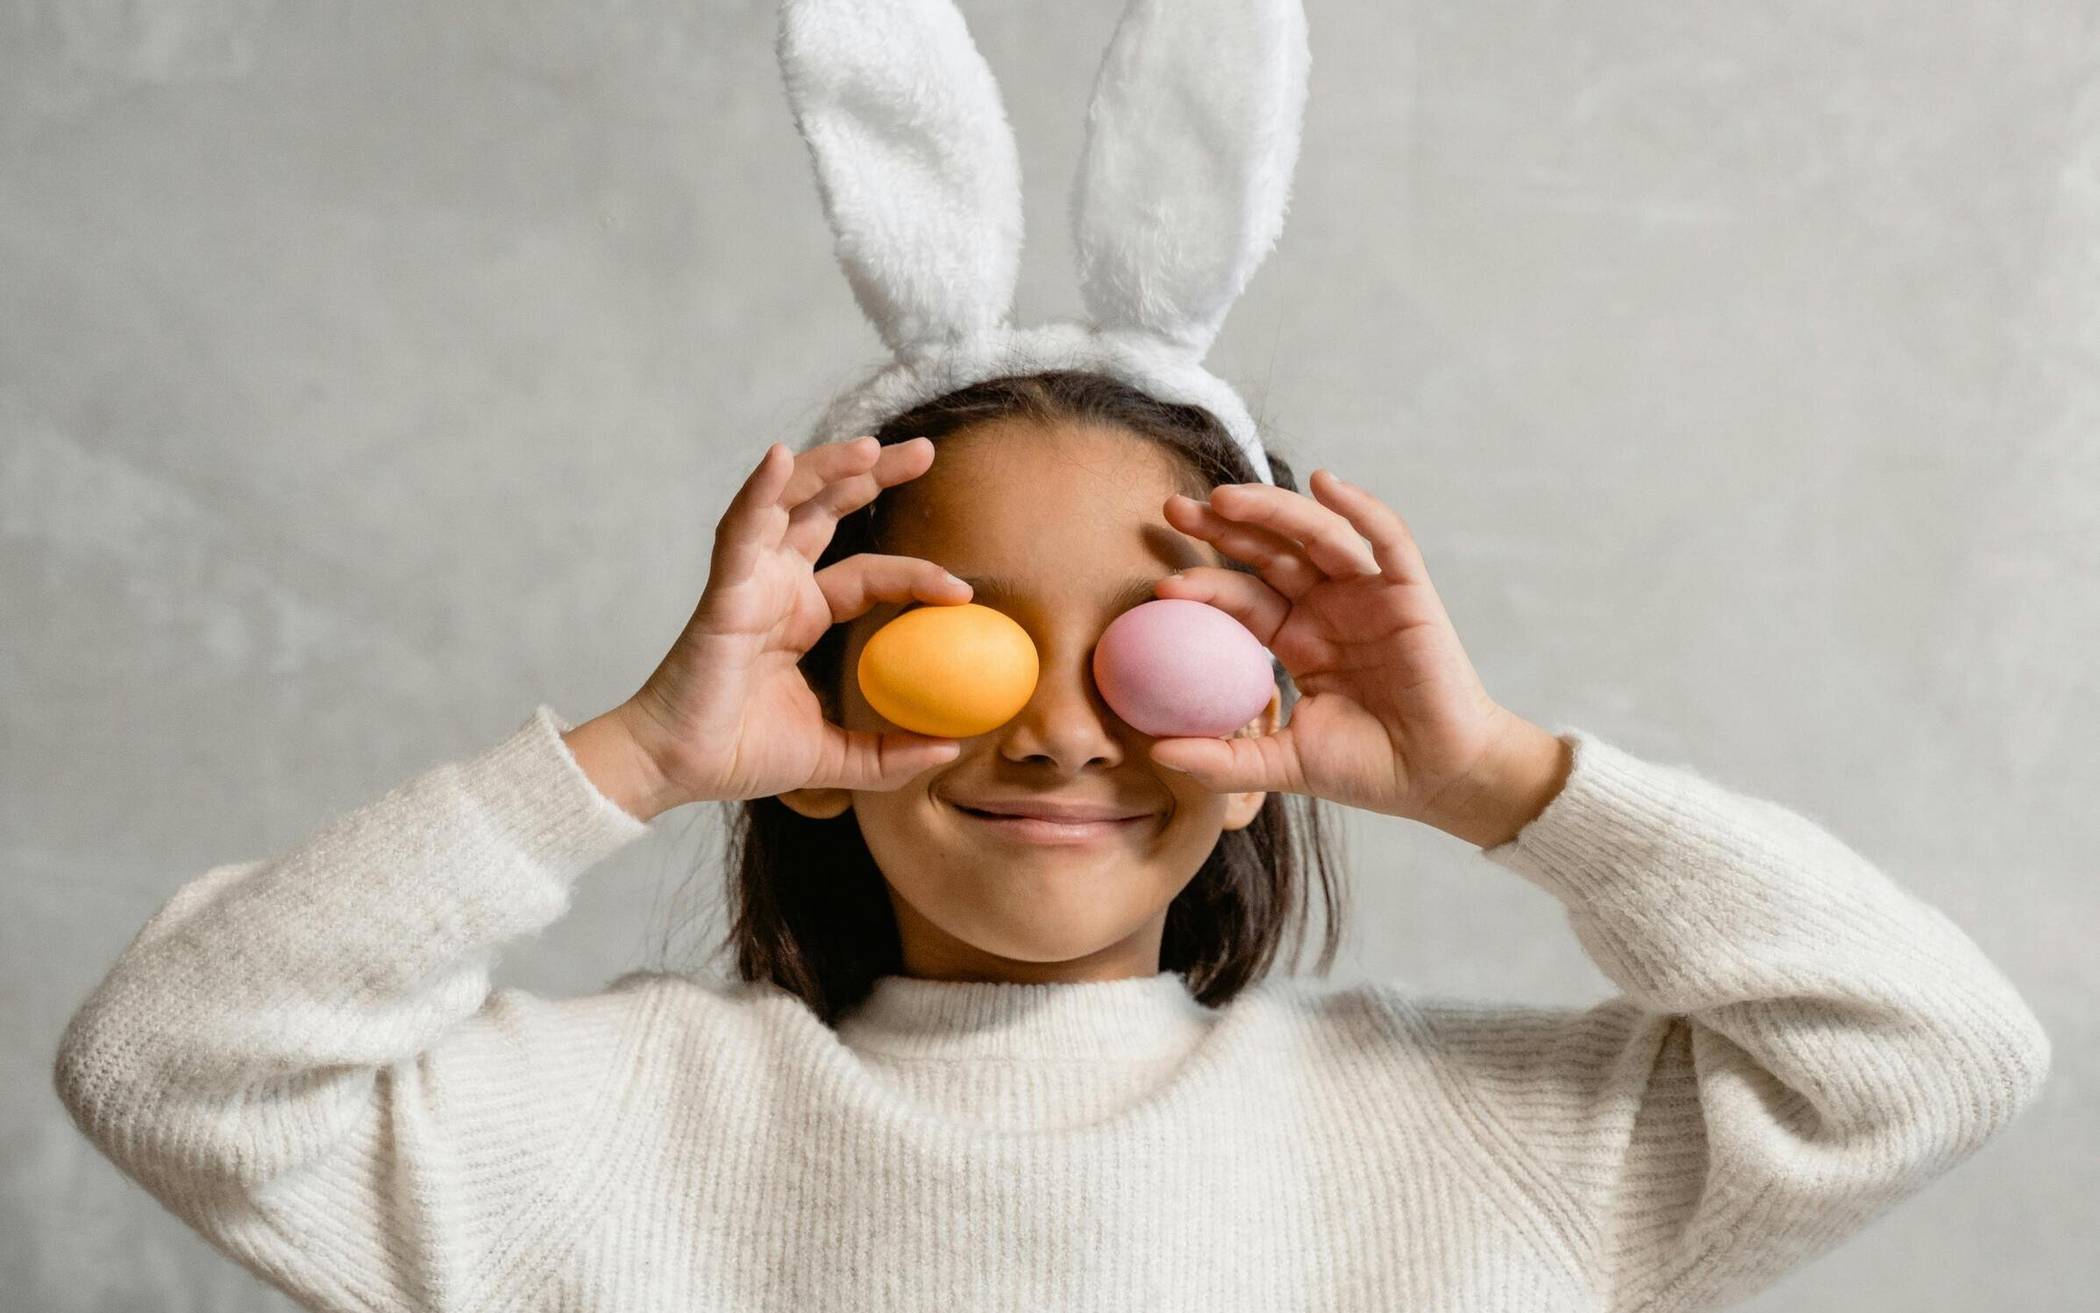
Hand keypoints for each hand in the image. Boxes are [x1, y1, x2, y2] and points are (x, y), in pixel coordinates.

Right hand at [621, 435, 972, 805]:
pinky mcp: (723, 590)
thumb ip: (889, 755)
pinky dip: (759, 490)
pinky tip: (779, 458)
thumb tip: (952, 748)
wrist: (678, 769)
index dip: (915, 574)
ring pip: (789, 503)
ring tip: (873, 448)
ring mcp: (749, 581)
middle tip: (924, 450)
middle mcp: (777, 586)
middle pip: (829, 510)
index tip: (964, 591)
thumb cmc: (739, 755)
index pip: (869, 574)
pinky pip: (741, 529)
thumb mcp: (835, 758)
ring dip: (827, 468)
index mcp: (802, 615)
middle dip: (874, 474)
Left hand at [1150, 469, 1533, 829]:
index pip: (1241, 597)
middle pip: (1269, 551)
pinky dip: (1361, 508)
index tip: (1161, 587)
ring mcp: (1369, 595)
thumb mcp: (1284, 763)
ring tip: (1226, 497)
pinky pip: (1387, 540)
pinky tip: (1325, 483)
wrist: (1439, 779)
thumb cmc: (1368, 770)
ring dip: (1273, 509)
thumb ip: (1224, 760)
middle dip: (1223, 525)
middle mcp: (1328, 607)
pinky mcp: (1410, 593)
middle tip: (1174, 507)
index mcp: (1297, 638)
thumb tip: (1157, 755)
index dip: (1204, 585)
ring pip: (1317, 535)